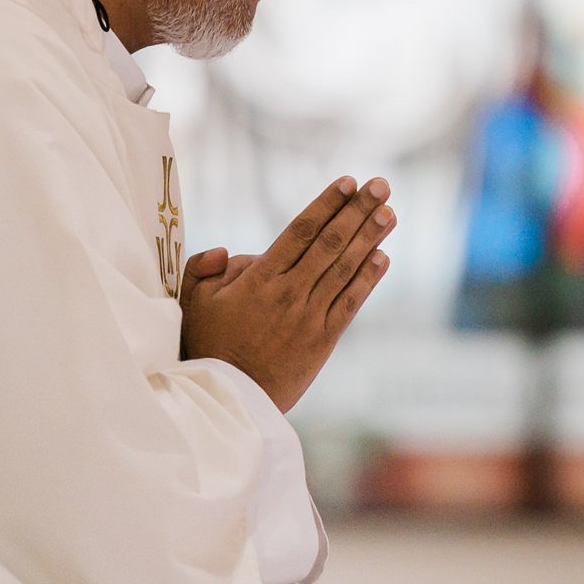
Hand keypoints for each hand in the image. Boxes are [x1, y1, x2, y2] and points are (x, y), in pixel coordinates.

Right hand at [176, 176, 393, 410]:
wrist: (228, 401)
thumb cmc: (206, 347)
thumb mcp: (192, 303)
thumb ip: (204, 268)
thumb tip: (226, 251)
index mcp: (260, 279)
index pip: (301, 231)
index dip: (327, 204)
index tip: (348, 182)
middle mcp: (290, 293)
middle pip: (330, 243)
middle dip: (358, 211)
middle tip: (381, 185)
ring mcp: (309, 317)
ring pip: (345, 269)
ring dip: (370, 238)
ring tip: (390, 213)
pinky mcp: (322, 340)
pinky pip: (350, 303)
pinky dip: (367, 278)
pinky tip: (382, 256)